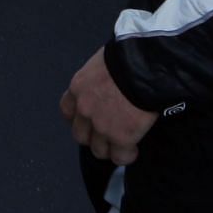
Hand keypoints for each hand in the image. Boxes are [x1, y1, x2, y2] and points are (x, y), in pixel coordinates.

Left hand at [60, 48, 157, 164]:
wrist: (145, 66)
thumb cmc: (128, 56)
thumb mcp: (103, 62)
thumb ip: (99, 78)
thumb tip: (107, 82)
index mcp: (78, 88)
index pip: (67, 111)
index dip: (78, 118)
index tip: (88, 120)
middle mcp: (85, 110)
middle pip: (80, 135)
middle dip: (93, 136)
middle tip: (107, 134)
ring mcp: (102, 126)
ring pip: (99, 150)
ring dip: (110, 148)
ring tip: (122, 143)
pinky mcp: (122, 137)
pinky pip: (120, 156)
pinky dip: (126, 155)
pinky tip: (133, 149)